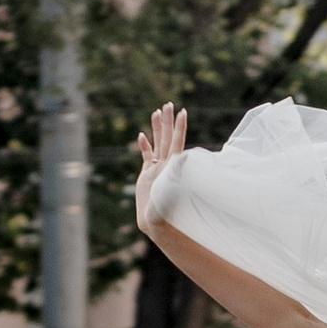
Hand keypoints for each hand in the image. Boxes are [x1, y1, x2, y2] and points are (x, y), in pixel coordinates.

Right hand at [133, 102, 187, 233]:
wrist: (156, 222)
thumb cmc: (166, 211)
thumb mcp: (172, 190)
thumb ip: (178, 174)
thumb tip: (185, 157)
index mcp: (172, 167)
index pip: (177, 142)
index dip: (179, 128)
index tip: (183, 112)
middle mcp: (166, 165)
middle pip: (167, 138)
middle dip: (167, 121)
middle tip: (168, 105)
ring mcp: (157, 169)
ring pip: (157, 144)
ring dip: (157, 128)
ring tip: (156, 112)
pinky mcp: (147, 176)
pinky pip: (146, 157)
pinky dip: (144, 146)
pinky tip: (141, 135)